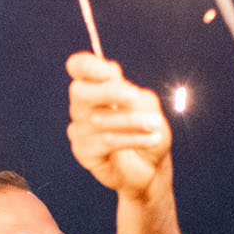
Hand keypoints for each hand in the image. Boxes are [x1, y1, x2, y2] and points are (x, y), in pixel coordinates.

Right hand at [65, 53, 170, 201]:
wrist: (152, 168)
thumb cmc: (149, 130)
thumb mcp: (147, 105)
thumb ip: (132, 92)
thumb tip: (117, 86)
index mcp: (96, 87)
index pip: (78, 68)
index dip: (86, 66)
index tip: (108, 71)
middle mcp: (83, 106)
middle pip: (80, 91)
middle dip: (109, 92)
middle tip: (134, 96)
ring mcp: (80, 130)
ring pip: (98, 119)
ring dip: (131, 120)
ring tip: (155, 125)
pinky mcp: (84, 152)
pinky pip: (106, 141)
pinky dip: (132, 138)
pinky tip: (151, 139)